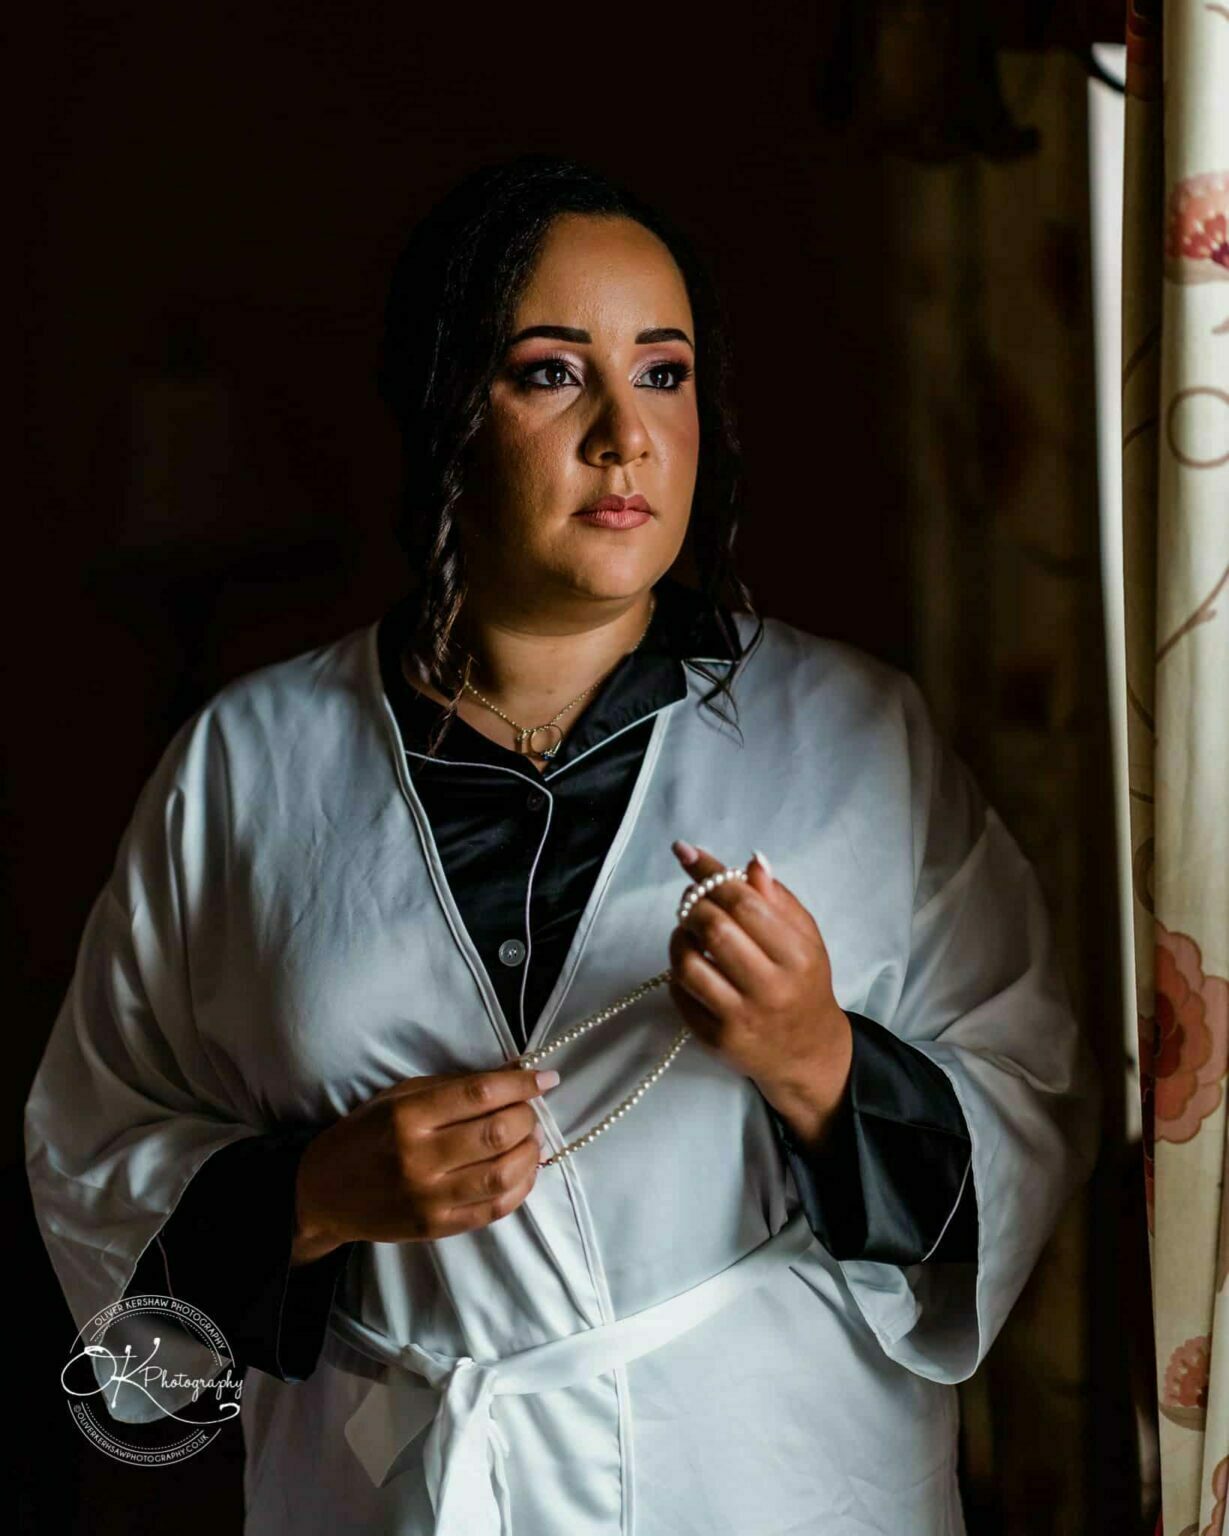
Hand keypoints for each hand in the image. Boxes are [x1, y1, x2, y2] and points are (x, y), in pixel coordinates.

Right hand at [291, 1067, 560, 1263]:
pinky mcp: (436, 1228)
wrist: (323, 1194)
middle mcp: (419, 1157)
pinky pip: (494, 1209)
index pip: (479, 1094)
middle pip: (497, 1133)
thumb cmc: (365, 1134)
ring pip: (503, 1173)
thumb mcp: (400, 1096)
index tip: (545, 1078)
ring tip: (531, 1139)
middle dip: (526, 1117)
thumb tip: (515, 1071)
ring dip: (530, 1152)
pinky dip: (521, 1187)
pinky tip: (524, 1169)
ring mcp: (429, 1198)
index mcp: (408, 1116)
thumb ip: (456, 1085)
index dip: (521, 1085)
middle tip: (530, 1110)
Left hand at [667, 842, 852, 1149]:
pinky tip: (691, 963)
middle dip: (693, 905)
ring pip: (689, 964)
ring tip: (688, 932)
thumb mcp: (806, 939)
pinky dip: (677, 971)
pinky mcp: (716, 1040)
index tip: (685, 852)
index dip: (710, 873)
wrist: (807, 1053)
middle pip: (715, 930)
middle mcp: (770, 988)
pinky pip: (680, 995)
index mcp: (797, 956)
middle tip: (693, 900)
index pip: (745, 903)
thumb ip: (778, 900)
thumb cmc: (804, 984)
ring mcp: (740, 1018)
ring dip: (679, 938)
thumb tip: (751, 861)